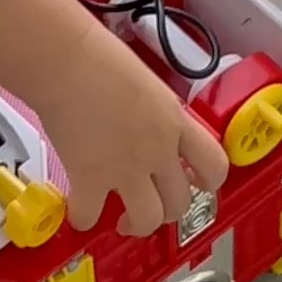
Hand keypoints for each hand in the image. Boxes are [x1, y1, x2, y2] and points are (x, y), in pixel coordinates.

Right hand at [30, 19, 228, 236]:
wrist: (66, 57)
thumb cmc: (97, 55)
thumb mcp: (145, 83)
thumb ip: (154, 113)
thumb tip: (144, 126)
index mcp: (175, 121)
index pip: (215, 164)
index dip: (209, 182)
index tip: (196, 184)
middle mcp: (158, 149)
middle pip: (180, 202)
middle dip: (167, 211)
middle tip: (150, 205)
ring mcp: (126, 167)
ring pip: (147, 220)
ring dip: (136, 226)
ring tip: (122, 221)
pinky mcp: (90, 177)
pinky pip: (91, 215)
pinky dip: (83, 218)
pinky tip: (77, 210)